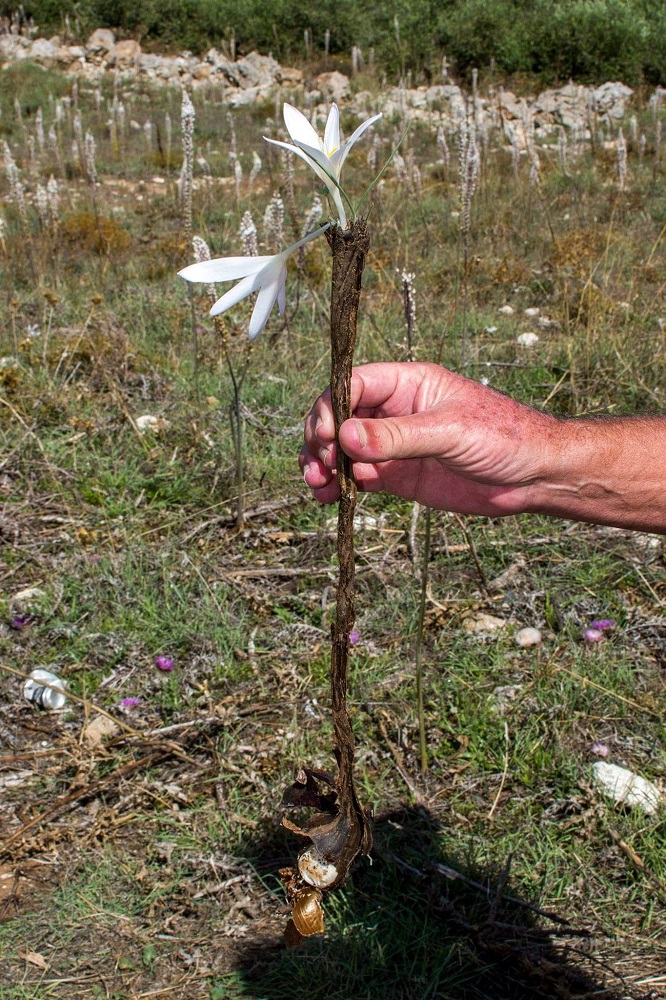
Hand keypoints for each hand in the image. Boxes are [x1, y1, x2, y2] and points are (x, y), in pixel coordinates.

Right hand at [300, 362, 557, 515]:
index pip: (353, 384)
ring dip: (322, 463)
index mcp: (408, 384)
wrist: (534, 477)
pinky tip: (330, 498)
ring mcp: (393, 445)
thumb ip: (398, 436)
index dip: (332, 407)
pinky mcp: (397, 475)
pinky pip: (357, 476)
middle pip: (339, 416)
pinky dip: (338, 486)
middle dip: (322, 438)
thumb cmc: (504, 437)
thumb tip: (346, 436)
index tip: (330, 437)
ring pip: (342, 449)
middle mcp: (394, 410)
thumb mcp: (450, 432)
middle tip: (323, 464)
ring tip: (318, 485)